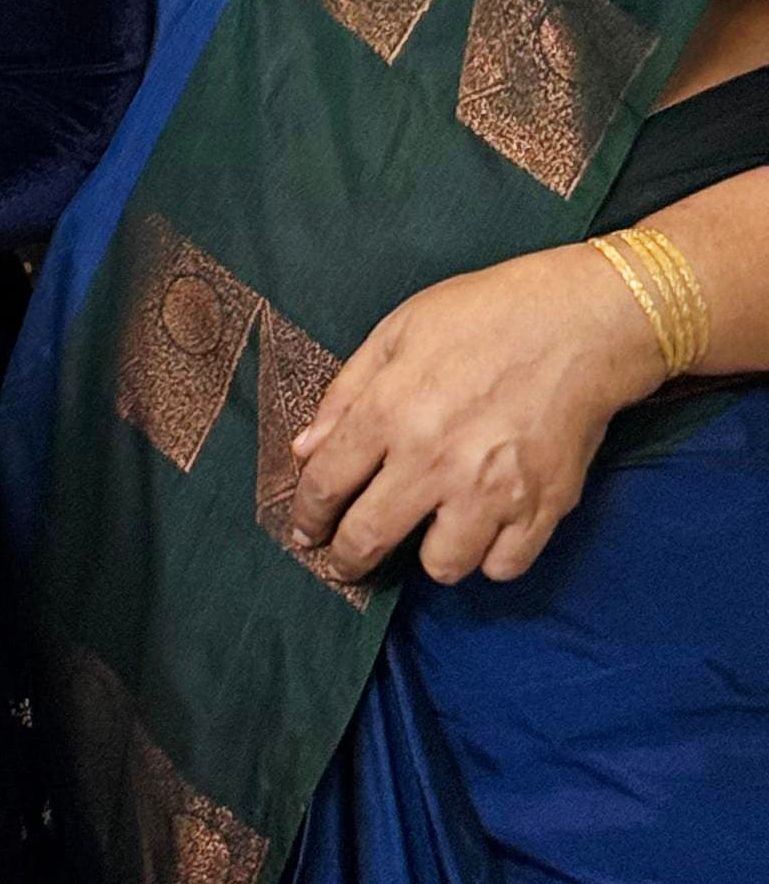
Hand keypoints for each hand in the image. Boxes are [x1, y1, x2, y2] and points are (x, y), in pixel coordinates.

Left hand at [287, 243, 667, 586]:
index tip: (306, 530)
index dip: (307, 515)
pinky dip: (490, 555)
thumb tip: (306, 450)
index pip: (326, 484)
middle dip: (347, 558)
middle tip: (345, 560)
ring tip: (433, 527)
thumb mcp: (396, 333)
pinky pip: (502, 567)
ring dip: (430, 554)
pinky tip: (485, 526)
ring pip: (441, 566)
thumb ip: (345, 395)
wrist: (577, 324)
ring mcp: (491, 491)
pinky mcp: (542, 508)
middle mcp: (435, 461)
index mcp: (391, 412)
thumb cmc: (482, 316)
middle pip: (369, 537)